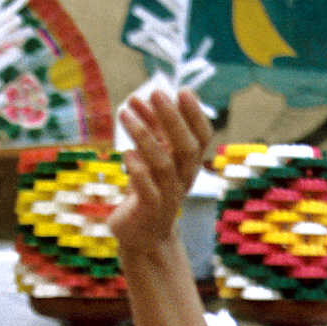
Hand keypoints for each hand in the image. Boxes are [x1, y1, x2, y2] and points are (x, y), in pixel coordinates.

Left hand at [109, 86, 213, 253]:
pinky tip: (125, 153)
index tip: (181, 90)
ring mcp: (168, 195)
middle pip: (185, 146)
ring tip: (125, 112)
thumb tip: (140, 98)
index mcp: (189, 164)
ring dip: (144, 135)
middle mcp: (183, 178)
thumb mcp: (150, 158)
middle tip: (155, 92)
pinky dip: (138, 169)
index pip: (202, 136)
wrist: (141, 235)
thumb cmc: (147, 190)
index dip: (194, 114)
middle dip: (171, 118)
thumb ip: (149, 130)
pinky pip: (147, 188)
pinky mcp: (149, 210)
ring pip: (163, 163)